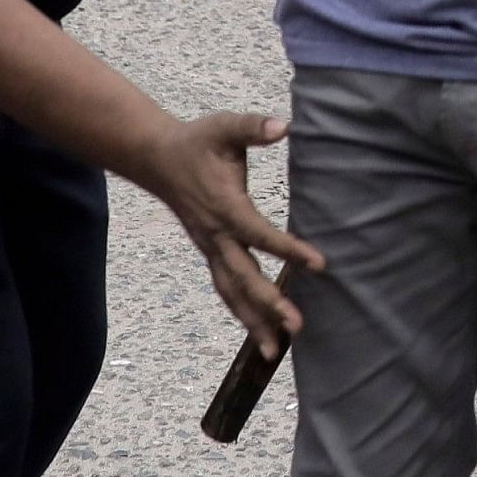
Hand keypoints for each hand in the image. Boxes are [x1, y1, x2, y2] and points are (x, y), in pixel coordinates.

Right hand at [137, 110, 326, 352]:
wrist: (156, 159)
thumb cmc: (196, 142)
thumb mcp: (224, 127)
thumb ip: (253, 127)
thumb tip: (283, 126)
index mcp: (225, 207)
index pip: (259, 234)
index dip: (289, 249)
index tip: (319, 263)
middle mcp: (216, 235)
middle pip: (242, 277)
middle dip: (268, 304)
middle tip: (296, 325)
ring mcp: (210, 248)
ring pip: (231, 292)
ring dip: (253, 321)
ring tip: (275, 351)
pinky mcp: (210, 253)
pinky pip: (225, 288)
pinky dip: (242, 312)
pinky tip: (259, 333)